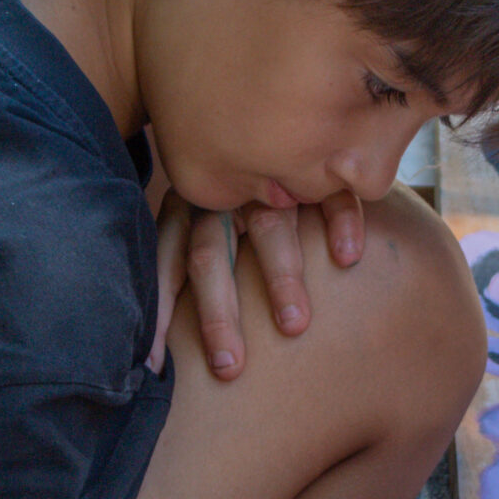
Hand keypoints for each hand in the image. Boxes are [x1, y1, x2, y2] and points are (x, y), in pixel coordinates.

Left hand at [149, 189, 365, 377]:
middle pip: (210, 253)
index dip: (157, 313)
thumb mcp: (198, 225)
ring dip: (280, 278)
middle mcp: (221, 196)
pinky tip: (347, 259)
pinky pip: (329, 196)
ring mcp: (269, 182)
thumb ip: (183, 269)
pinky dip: (339, 225)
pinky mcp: (318, 174)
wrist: (268, 131)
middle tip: (228, 366)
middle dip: (218, 313)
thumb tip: (152, 350)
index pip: (166, 263)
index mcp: (186, 209)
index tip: (153, 368)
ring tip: (294, 327)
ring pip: (268, 227)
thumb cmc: (234, 203)